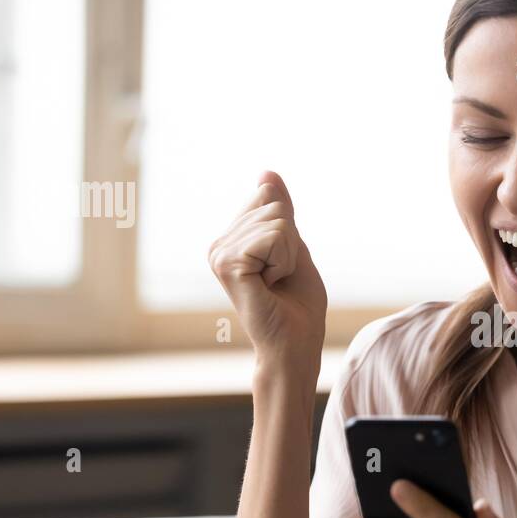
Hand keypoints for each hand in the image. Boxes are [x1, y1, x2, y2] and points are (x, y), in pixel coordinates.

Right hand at [208, 170, 326, 371]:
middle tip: (280, 278)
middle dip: (291, 244)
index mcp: (231, 240)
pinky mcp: (227, 263)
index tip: (282, 265)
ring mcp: (219, 253)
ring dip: (289, 255)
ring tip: (275, 284)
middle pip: (273, 206)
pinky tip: (270, 285)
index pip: (269, 197)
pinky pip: (274, 237)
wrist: (294, 345)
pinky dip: (285, 261)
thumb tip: (266, 172)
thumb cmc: (297, 306)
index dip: (290, 232)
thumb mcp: (294, 247)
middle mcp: (219, 245)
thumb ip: (281, 211)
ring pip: (276, 221)